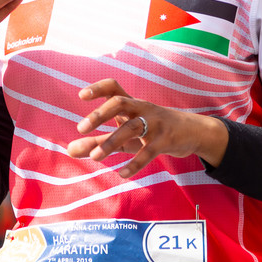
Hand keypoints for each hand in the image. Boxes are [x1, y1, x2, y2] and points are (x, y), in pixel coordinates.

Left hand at [66, 79, 227, 177]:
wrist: (193, 132)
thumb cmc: (152, 131)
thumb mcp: (124, 136)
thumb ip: (97, 142)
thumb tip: (68, 151)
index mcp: (132, 104)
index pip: (114, 87)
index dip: (97, 88)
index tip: (81, 95)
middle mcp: (142, 108)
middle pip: (120, 102)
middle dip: (100, 114)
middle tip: (80, 128)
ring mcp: (156, 123)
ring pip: (132, 127)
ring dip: (112, 141)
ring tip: (96, 157)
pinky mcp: (166, 140)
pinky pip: (149, 151)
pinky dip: (135, 163)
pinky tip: (122, 174)